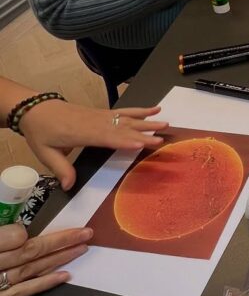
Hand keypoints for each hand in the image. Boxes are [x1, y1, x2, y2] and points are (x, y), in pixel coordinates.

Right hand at [0, 224, 92, 295]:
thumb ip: (0, 237)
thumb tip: (15, 230)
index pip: (16, 235)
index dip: (30, 230)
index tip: (38, 226)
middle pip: (33, 250)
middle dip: (62, 241)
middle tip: (85, 234)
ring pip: (33, 268)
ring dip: (60, 258)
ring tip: (81, 249)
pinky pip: (23, 291)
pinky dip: (45, 283)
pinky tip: (65, 276)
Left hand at [18, 100, 166, 189]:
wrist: (35, 109)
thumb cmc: (40, 131)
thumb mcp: (45, 153)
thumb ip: (60, 169)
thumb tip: (69, 187)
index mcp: (82, 133)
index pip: (106, 137)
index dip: (124, 141)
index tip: (141, 144)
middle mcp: (95, 122)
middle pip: (122, 128)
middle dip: (143, 134)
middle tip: (162, 138)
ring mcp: (100, 116)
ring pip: (127, 118)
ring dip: (147, 121)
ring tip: (165, 123)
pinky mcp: (102, 113)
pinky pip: (124, 112)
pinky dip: (140, 111)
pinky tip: (153, 109)